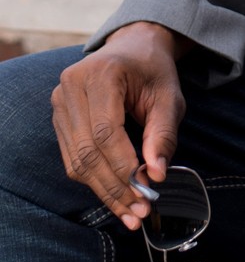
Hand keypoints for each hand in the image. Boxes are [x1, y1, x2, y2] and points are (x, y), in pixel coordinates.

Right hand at [50, 21, 190, 230]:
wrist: (133, 48)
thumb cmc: (153, 71)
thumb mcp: (169, 97)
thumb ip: (163, 134)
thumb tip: (156, 175)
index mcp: (102, 73)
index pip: (106, 131)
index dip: (123, 166)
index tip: (145, 192)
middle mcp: (72, 86)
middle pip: (88, 150)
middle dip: (114, 186)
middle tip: (139, 213)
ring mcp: (60, 102)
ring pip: (76, 160)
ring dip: (103, 190)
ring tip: (130, 212)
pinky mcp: (58, 117)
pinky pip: (72, 158)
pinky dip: (94, 180)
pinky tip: (115, 196)